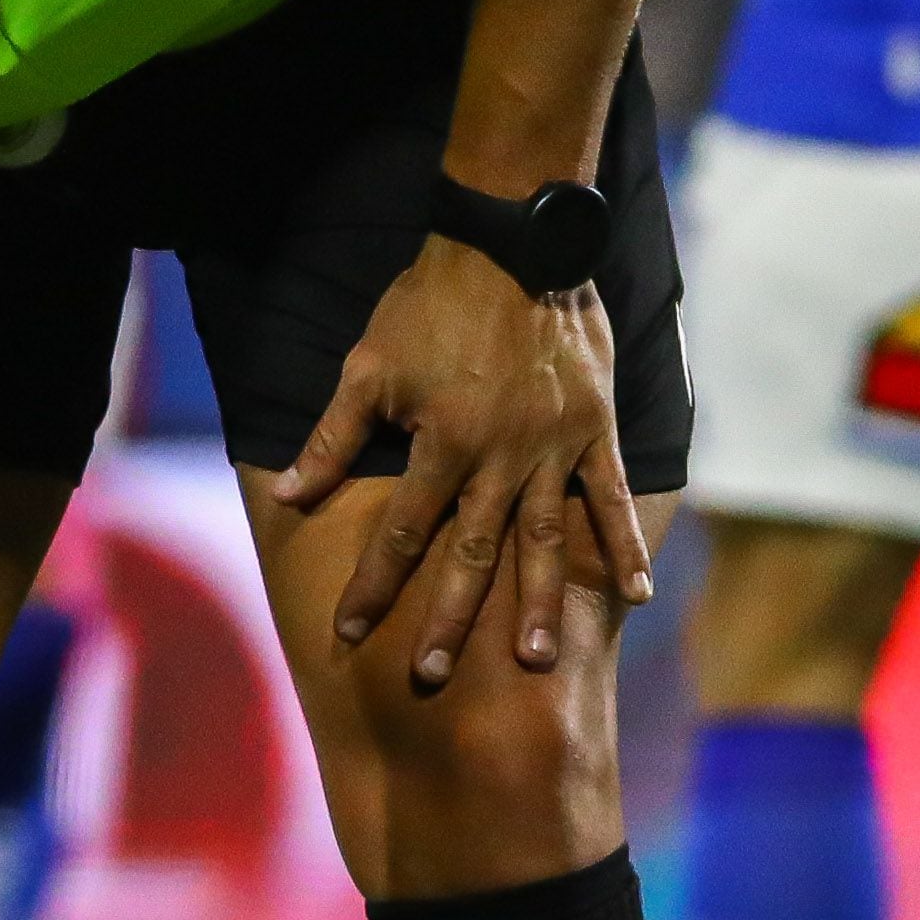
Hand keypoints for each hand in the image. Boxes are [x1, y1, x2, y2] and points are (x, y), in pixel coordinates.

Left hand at [271, 235, 651, 684]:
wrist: (513, 242)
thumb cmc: (431, 304)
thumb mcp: (368, 366)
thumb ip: (331, 438)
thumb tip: (286, 494)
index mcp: (441, 444)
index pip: (399, 534)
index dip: (371, 588)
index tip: (346, 635)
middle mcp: (498, 458)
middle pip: (470, 554)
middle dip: (446, 619)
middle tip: (429, 676)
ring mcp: (553, 447)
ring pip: (543, 540)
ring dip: (534, 602)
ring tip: (532, 662)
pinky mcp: (594, 428)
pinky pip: (610, 496)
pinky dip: (625, 545)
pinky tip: (633, 597)